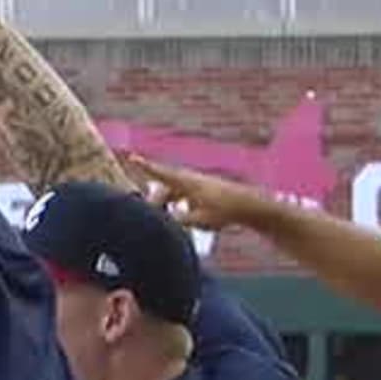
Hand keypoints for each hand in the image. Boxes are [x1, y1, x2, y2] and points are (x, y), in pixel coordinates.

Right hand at [125, 153, 276, 232]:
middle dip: (156, 200)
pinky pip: (185, 197)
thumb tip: (163, 222)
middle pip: (165, 188)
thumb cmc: (223, 211)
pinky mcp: (205, 192)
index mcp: (187, 183)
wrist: (248, 205)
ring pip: (175, 193)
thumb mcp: (198, 219)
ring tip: (168, 219)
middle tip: (152, 215)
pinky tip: (184, 217)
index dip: (145, 167)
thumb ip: (178, 220)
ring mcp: (198, 185)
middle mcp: (191, 180)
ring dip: (168, 204)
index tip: (132, 157)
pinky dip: (179, 205)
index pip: (161, 173)